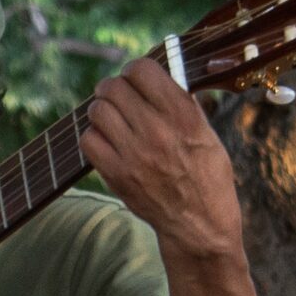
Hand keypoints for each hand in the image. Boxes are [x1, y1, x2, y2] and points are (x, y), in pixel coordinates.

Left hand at [83, 58, 244, 264]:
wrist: (199, 225)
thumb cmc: (206, 175)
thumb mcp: (207, 132)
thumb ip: (183, 103)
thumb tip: (160, 75)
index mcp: (183, 115)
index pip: (142, 70)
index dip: (135, 70)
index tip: (136, 77)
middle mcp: (157, 131)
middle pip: (113, 87)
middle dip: (114, 88)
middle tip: (118, 97)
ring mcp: (134, 154)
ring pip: (97, 111)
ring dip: (101, 110)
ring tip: (112, 118)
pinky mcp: (116, 175)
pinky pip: (88, 140)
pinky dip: (94, 137)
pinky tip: (107, 142)